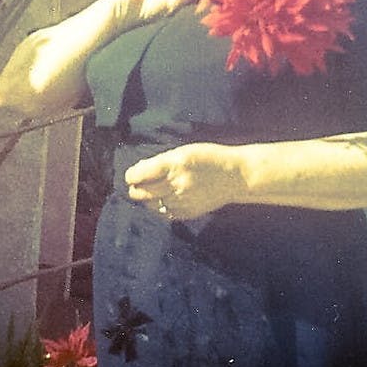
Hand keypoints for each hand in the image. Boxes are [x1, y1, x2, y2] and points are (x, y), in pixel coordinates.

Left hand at [125, 143, 242, 219]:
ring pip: (151, 205)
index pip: (140, 175)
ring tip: (152, 191)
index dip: (131, 176)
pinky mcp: (188, 213)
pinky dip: (160, 208)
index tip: (131, 175)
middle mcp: (177, 184)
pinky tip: (164, 199)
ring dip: (147, 199)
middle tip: (137, 185)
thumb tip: (139, 171)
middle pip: (142, 193)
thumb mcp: (184, 152)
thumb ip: (161, 162)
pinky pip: (164, 214)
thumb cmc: (209, 158)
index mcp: (175, 164)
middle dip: (135, 189)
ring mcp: (182, 201)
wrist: (235, 176)